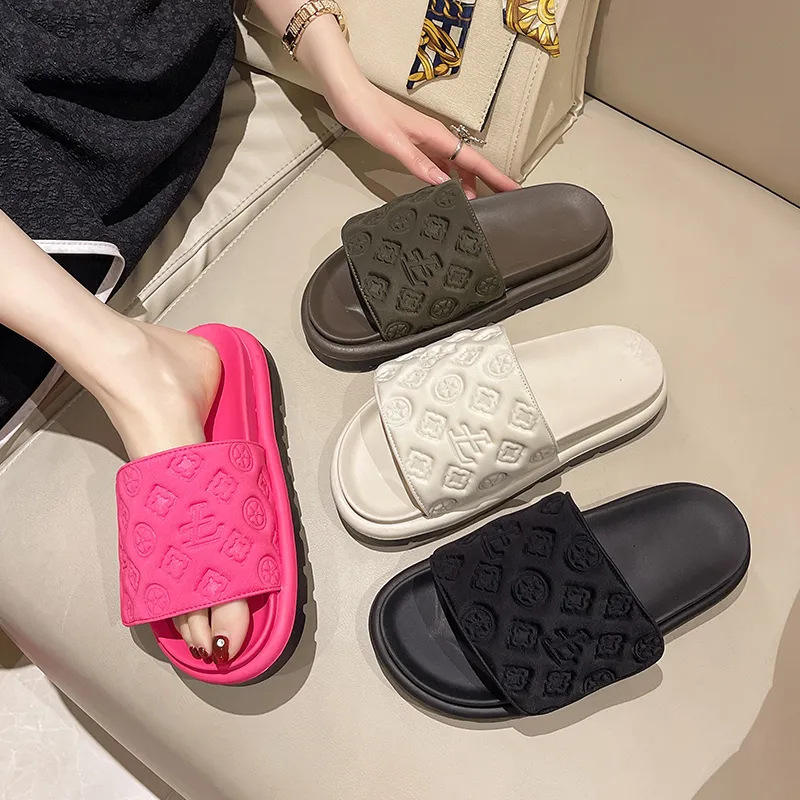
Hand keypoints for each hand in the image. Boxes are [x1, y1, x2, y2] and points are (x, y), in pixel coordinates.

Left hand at [327, 80, 518, 198]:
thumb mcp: (393, 142)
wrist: (350, 95)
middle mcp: (436, 138)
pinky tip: (445, 191)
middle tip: (496, 205)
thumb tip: (443, 183)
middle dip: (485, 184)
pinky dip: (447, 179)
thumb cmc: (369, 114)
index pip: (474, 160)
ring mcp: (426, 142)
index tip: (513, 189)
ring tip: (471, 205)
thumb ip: (418, 163)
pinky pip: (439, 165)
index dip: (495, 176)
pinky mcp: (415, 145)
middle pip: (469, 165)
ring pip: (455, 167)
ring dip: (465, 184)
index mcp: (437, 136)